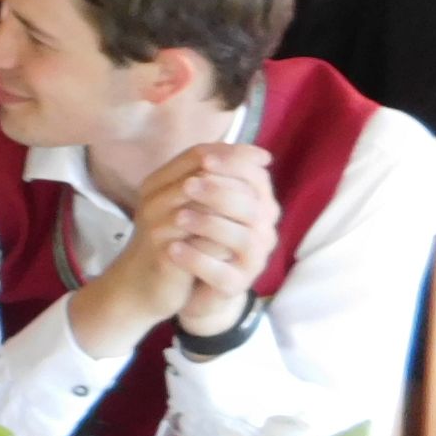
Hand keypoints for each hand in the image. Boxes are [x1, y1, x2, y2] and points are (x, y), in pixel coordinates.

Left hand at [138, 143, 278, 336]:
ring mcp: (252, 261)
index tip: (203, 158)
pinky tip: (173, 249)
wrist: (194, 285)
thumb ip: (207, 179)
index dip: (233, 166)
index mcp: (258, 206)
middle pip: (252, 207)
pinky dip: (197, 259)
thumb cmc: (201, 236)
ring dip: (209, 224)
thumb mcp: (202, 205)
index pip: (256, 179)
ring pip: (243, 239)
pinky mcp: (235, 286)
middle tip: (188, 185)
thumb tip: (206, 150)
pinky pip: (221, 273)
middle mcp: (263, 232)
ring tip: (178, 218)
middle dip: (220, 193)